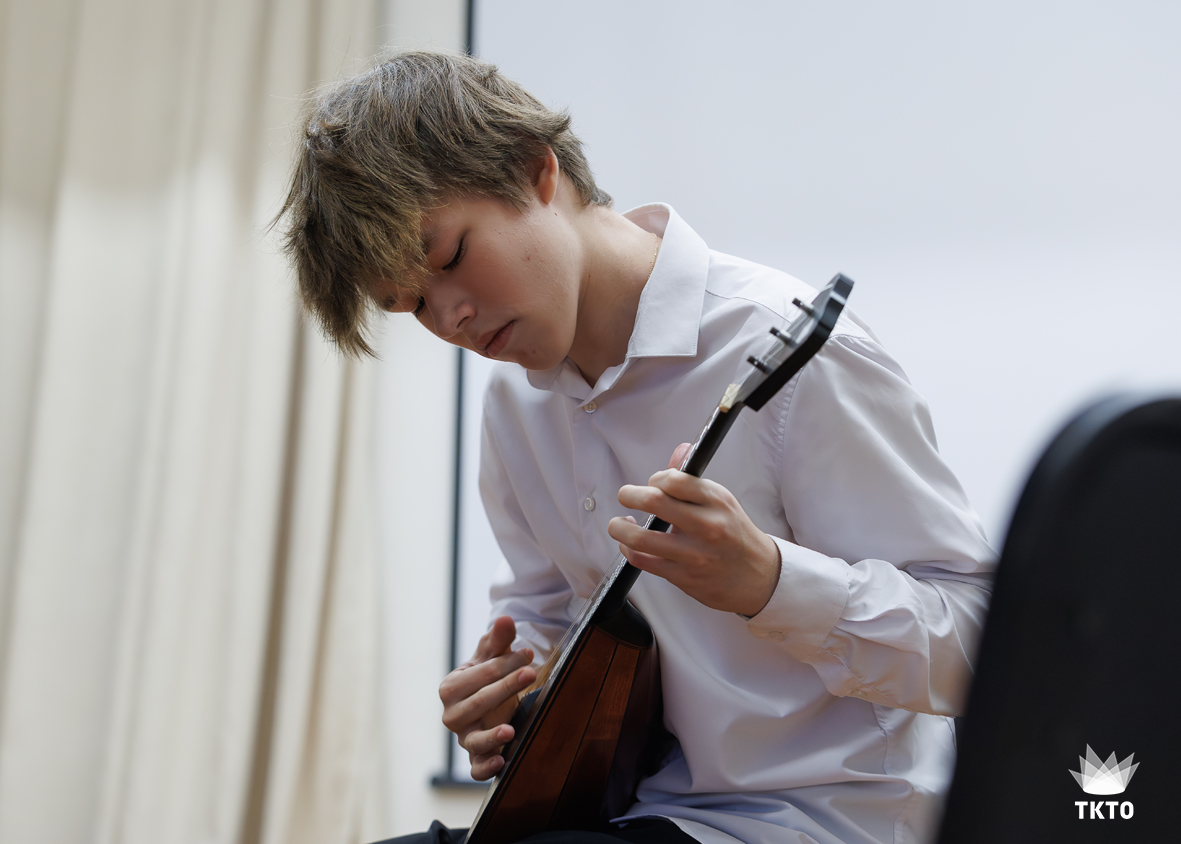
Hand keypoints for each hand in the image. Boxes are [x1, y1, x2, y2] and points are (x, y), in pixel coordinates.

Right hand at [439, 615, 536, 779]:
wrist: (487, 704)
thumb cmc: (486, 677)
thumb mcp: (491, 657)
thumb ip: (498, 640)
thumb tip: (506, 618)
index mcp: (451, 687)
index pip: (479, 674)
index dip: (504, 664)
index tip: (528, 655)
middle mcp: (452, 714)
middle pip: (479, 702)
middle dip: (506, 687)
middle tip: (531, 673)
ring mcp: (463, 738)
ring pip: (473, 740)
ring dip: (492, 735)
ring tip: (510, 728)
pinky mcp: (475, 757)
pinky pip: (476, 768)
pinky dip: (486, 767)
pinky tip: (502, 759)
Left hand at [607, 443, 780, 616]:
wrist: (758, 575)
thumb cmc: (734, 534)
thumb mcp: (721, 501)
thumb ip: (693, 479)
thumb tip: (680, 449)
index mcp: (716, 501)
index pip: (674, 479)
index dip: (655, 479)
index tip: (652, 483)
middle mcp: (706, 526)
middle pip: (653, 502)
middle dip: (629, 495)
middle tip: (625, 495)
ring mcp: (694, 554)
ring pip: (641, 537)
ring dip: (620, 527)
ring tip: (617, 523)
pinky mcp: (683, 577)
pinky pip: (643, 561)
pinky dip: (628, 549)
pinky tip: (629, 543)